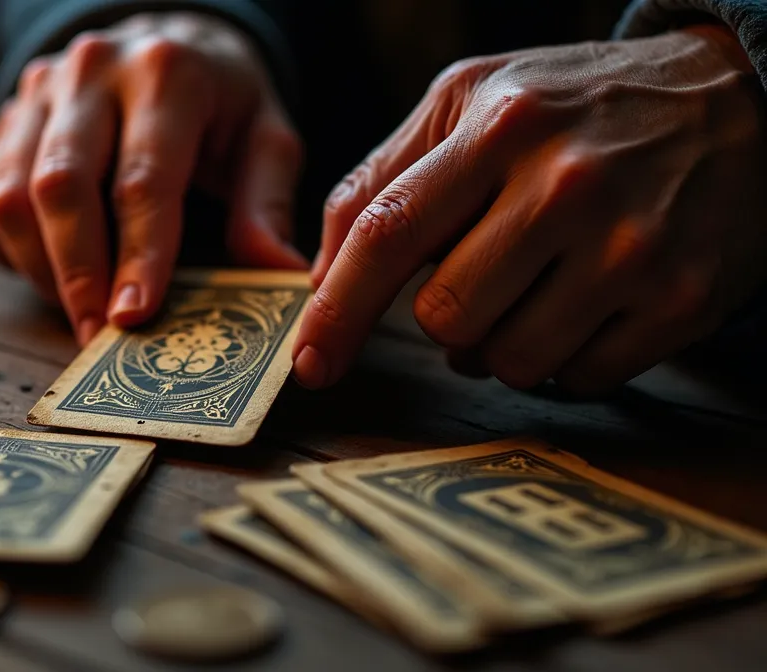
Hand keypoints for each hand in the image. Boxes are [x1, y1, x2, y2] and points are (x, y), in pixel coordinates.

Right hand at [0, 12, 305, 344]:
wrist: (163, 41)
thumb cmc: (219, 103)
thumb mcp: (264, 137)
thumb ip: (266, 203)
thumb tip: (277, 272)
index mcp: (165, 72)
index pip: (142, 177)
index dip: (137, 254)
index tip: (134, 317)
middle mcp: (90, 73)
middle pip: (60, 185)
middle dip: (77, 273)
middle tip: (97, 337)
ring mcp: (35, 96)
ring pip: (8, 198)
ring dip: (40, 270)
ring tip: (78, 312)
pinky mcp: (0, 124)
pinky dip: (8, 254)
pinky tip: (51, 274)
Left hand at [295, 25, 766, 393]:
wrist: (739, 98)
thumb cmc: (578, 106)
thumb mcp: (475, 99)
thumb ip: (385, 176)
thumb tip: (322, 276)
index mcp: (498, 125)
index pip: (387, 232)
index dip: (336, 310)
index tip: (310, 363)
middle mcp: (565, 184)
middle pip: (444, 315)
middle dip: (441, 318)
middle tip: (477, 279)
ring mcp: (630, 247)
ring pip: (509, 360)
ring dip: (502, 345)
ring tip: (536, 288)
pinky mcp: (683, 300)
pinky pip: (580, 379)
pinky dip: (566, 358)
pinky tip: (587, 304)